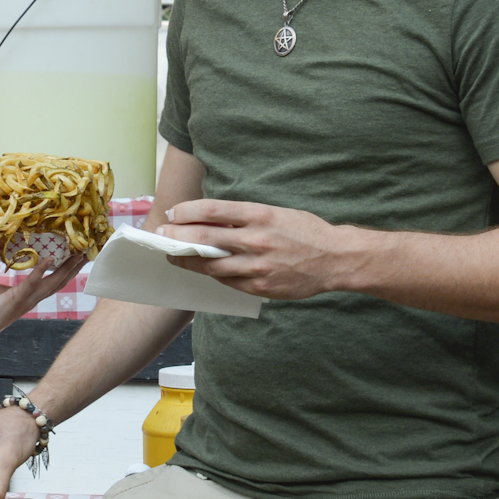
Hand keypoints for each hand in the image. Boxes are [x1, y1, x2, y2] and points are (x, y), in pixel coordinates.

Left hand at [0, 245, 87, 341]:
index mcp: (29, 294)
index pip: (52, 280)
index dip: (65, 268)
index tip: (75, 254)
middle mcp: (32, 297)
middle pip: (60, 281)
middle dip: (74, 267)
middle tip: (87, 252)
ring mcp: (27, 299)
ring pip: (53, 282)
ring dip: (66, 268)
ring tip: (78, 254)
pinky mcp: (17, 299)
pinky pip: (32, 283)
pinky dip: (41, 271)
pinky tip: (49, 258)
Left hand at [157, 198, 351, 300]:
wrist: (335, 259)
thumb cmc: (305, 231)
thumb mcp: (276, 213)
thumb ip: (244, 217)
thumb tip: (209, 220)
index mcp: (260, 215)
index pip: (212, 211)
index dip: (186, 212)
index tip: (173, 213)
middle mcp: (256, 240)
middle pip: (204, 239)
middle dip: (177, 238)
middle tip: (162, 235)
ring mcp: (257, 267)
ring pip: (211, 266)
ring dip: (189, 261)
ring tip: (175, 256)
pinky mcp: (260, 287)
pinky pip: (228, 282)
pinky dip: (214, 274)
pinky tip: (205, 270)